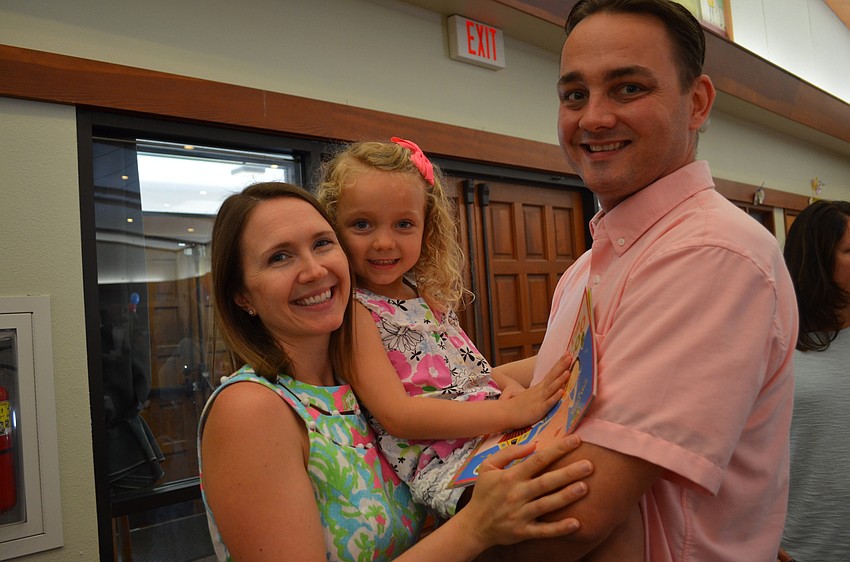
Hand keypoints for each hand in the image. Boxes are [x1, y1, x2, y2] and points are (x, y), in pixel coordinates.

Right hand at [457, 434, 591, 549]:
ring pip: (547, 504)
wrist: (474, 525)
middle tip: (589, 465)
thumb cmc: (484, 493)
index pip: (538, 460)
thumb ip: (509, 453)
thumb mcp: (488, 467)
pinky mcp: (524, 532)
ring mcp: (521, 514)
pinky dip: (559, 528)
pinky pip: (544, 531)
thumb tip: (533, 444)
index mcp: (511, 477)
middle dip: (568, 473)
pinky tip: (576, 523)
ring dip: (566, 496)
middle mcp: (517, 494)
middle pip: (546, 481)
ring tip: (585, 488)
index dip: (558, 449)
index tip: (576, 440)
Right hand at [501, 354, 570, 428]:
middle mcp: (540, 391)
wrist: (506, 413)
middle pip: (552, 376)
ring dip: (560, 379)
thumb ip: (540, 391)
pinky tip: (561, 392)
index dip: (559, 364)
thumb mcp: (531, 395)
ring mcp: (540, 399)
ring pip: (551, 388)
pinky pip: (548, 403)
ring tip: (568, 371)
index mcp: (539, 387)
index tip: (567, 354)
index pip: (551, 373)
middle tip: (569, 355)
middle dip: (561, 366)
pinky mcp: (539, 409)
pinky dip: (555, 397)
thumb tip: (550, 388)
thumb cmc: (518, 406)